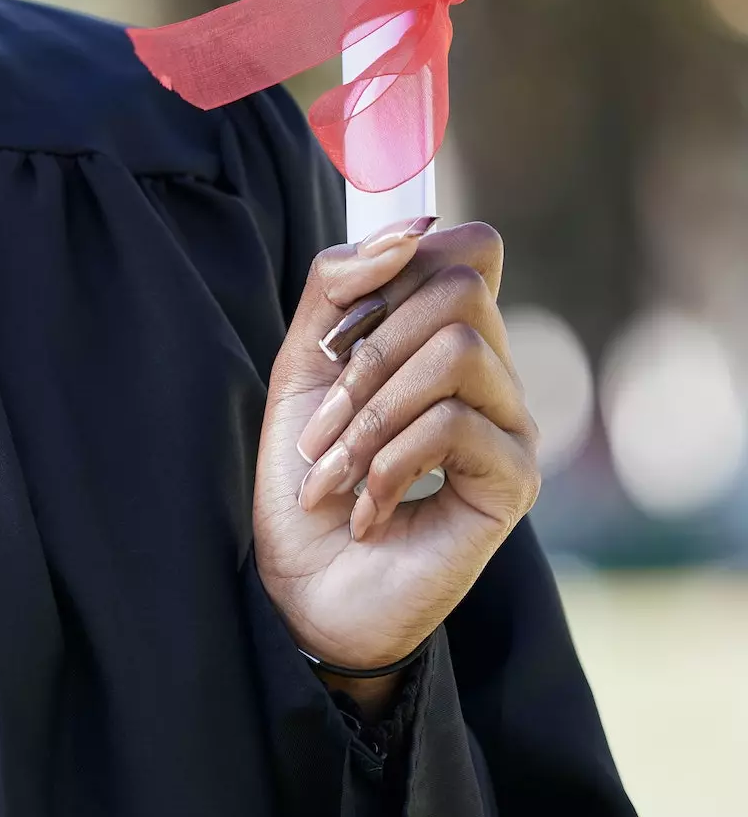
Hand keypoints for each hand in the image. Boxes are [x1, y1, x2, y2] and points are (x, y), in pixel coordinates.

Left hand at [253, 220, 539, 696]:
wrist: (302, 585)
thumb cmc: (305, 475)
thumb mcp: (302, 366)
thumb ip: (339, 286)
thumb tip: (410, 230)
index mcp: (441, 337)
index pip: (468, 248)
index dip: (400, 265)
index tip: (336, 336)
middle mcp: (490, 373)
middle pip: (460, 287)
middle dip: (368, 352)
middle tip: (320, 429)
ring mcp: (511, 425)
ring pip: (459, 351)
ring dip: (370, 415)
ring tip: (333, 475)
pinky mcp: (514, 480)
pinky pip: (457, 423)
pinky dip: (391, 462)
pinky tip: (369, 510)